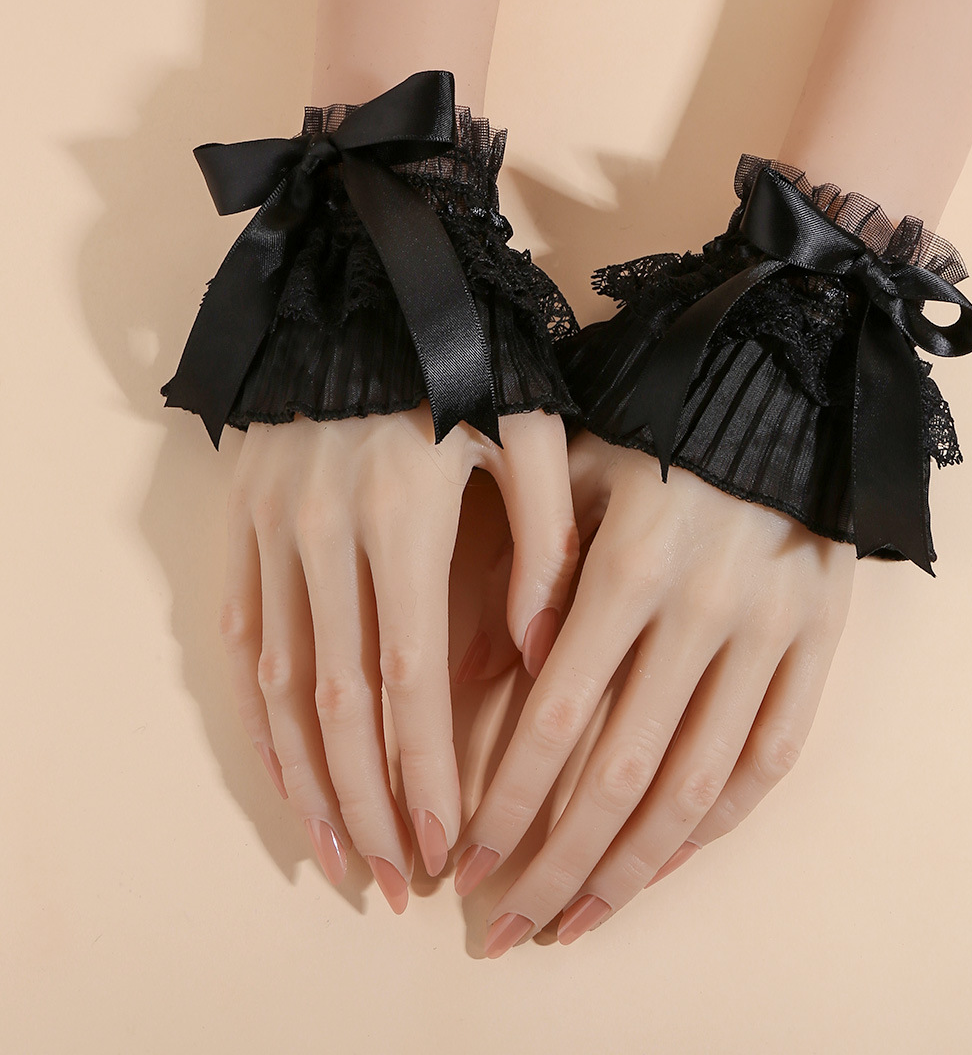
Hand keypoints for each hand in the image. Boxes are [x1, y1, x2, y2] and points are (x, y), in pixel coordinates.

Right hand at [219, 407, 577, 911]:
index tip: (444, 840)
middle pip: (337, 699)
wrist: (364, 281)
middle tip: (394, 875)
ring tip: (335, 853)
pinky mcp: (241, 520)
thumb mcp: (529, 430)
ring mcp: (270, 527)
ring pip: (276, 683)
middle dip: (369, 799)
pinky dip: (258, 717)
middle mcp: (324, 531)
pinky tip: (284, 772)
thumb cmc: (464, 357)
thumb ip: (546, 542)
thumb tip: (537, 656)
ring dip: (306, 778)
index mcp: (403, 513)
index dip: (425, 768)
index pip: (409, 675)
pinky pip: (240, 638)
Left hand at [455, 431, 854, 952]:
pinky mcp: (822, 638)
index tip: (468, 862)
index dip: (510, 801)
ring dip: (637, 866)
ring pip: (699, 784)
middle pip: (623, 774)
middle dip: (559, 862)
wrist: (782, 384)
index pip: (558, 717)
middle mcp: (705, 610)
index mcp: (631, 564)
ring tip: (584, 919)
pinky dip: (719, 822)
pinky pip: (772, 754)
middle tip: (512, 927)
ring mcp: (773, 630)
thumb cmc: (656, 426)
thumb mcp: (571, 469)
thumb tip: (473, 682)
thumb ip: (523, 571)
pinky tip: (670, 860)